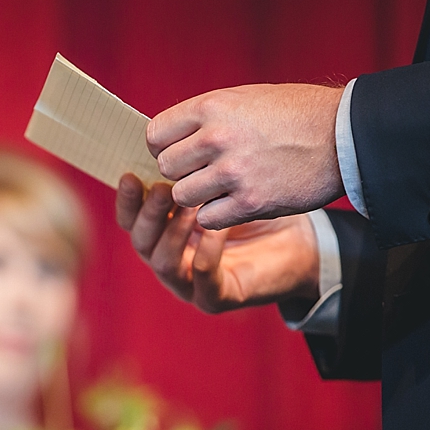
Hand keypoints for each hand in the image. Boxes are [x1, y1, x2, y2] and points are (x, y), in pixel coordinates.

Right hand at [115, 174, 319, 312]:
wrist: (302, 237)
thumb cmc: (260, 200)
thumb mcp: (223, 173)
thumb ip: (191, 162)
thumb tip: (158, 132)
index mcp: (163, 229)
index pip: (130, 217)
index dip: (126, 199)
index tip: (130, 174)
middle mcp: (170, 257)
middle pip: (140, 240)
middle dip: (148, 213)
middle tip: (163, 188)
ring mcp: (189, 282)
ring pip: (162, 262)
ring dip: (173, 231)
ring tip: (192, 205)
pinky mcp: (216, 297)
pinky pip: (201, 278)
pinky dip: (206, 252)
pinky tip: (219, 228)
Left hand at [147, 83, 345, 229]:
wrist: (346, 135)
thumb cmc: (295, 114)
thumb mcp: (245, 99)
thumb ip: (205, 117)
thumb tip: (169, 138)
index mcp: (212, 107)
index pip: (156, 135)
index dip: (164, 147)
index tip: (181, 151)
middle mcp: (218, 138)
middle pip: (166, 168)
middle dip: (181, 173)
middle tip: (204, 172)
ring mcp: (233, 172)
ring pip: (182, 196)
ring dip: (197, 197)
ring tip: (220, 188)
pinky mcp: (250, 203)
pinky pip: (207, 218)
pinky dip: (217, 215)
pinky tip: (234, 203)